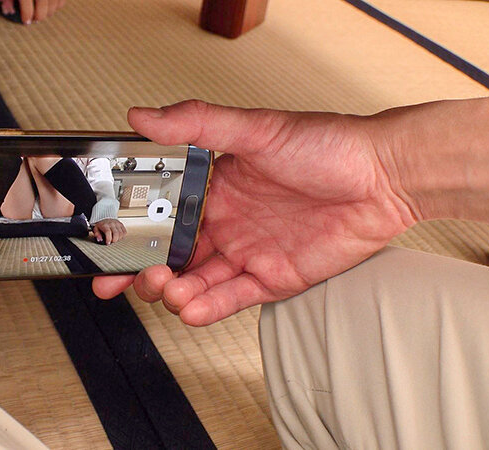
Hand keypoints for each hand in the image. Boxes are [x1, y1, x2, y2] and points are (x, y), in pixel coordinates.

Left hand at [0, 0, 65, 24]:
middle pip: (43, 3)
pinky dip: (58, 5)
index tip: (26, 22)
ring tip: (42, 14)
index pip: (26, 3)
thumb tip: (8, 11)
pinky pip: (62, 0)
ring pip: (55, 2)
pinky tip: (51, 8)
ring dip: (49, 11)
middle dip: (40, 15)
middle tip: (35, 20)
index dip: (27, 15)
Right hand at [92, 100, 415, 325]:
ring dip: (174, 291)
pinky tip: (190, 309)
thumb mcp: (256, 129)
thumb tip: (141, 115)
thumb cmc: (325, 145)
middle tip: (127, 279)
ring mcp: (247, 252)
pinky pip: (232, 297)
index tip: (104, 246)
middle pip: (171, 256)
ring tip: (167, 291)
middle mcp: (225, 222)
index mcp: (213, 187)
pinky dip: (208, 307)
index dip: (130, 234)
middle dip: (142, 272)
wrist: (384, 177)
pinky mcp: (273, 277)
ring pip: (196, 281)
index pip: (159, 215)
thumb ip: (197, 123)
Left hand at [92, 219, 126, 244]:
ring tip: (115, 239)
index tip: (108, 243)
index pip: (108, 232)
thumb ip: (97, 235)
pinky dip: (122, 236)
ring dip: (118, 239)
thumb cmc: (101, 225)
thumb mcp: (96, 229)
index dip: (108, 239)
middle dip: (114, 240)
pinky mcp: (121, 224)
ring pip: (121, 233)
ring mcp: (117, 224)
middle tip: (112, 242)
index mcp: (105, 225)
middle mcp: (112, 223)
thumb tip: (99, 239)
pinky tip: (118, 236)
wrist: (105, 219)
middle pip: (116, 233)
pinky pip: (124, 232)